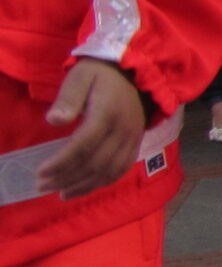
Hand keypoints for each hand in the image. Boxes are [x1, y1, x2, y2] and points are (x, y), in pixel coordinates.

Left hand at [36, 60, 145, 197]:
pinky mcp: (136, 144)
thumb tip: (54, 121)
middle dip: (67, 178)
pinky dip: (102, 182)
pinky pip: (121, 169)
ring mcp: (132, 139)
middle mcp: (123, 131)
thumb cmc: (101, 74)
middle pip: (95, 163)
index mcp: (107, 114)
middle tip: (43, 186)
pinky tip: (84, 187)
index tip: (40, 172)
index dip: (60, 163)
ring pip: (109, 171)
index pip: (82, 146)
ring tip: (61, 193)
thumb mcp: (80, 77)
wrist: (136, 72)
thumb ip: (68, 98)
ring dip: (84, 185)